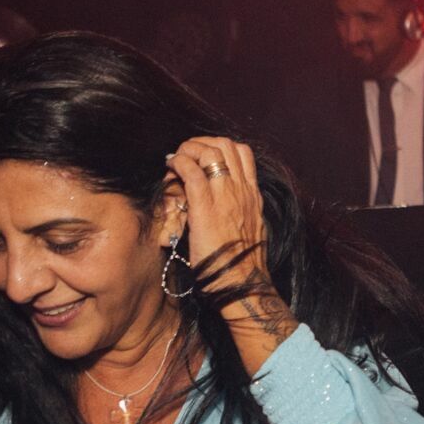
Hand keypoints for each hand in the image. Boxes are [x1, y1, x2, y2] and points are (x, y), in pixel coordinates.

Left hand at [166, 136, 267, 291]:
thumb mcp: (250, 229)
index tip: (203, 157)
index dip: (220, 147)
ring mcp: (225, 195)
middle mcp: (242, 190)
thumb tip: (229, 208)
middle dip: (203, 142)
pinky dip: (179, 162)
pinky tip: (170, 167)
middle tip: (187, 153)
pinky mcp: (205, 205)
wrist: (243, 281)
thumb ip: (242, 212)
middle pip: (227, 145)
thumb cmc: (243, 263)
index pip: (243, 154)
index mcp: (252, 195)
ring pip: (210, 151)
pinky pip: (191, 170)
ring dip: (189, 149)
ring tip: (177, 159)